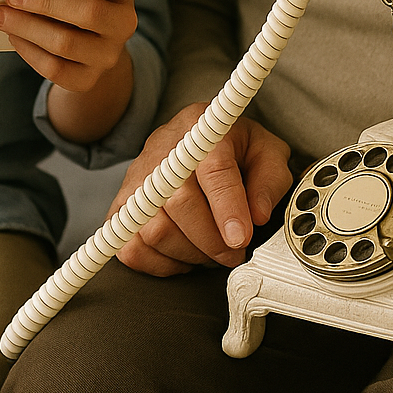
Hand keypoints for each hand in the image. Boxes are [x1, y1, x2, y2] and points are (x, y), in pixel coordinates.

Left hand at [0, 0, 137, 142]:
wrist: (88, 35)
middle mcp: (123, 22)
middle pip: (89, 13)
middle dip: (46, 2)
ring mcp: (107, 54)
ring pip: (66, 43)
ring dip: (28, 27)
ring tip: (1, 14)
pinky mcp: (87, 78)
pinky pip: (55, 69)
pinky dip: (29, 50)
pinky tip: (13, 34)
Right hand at [110, 104, 292, 275]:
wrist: (197, 139)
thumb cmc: (234, 149)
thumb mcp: (266, 152)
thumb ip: (270, 181)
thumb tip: (257, 215)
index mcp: (203, 130)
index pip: (212, 168)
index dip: (227, 208)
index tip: (241, 238)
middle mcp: (163, 150)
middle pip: (179, 203)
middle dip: (212, 241)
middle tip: (233, 252)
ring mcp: (137, 178)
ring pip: (153, 229)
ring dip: (189, 253)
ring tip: (211, 251)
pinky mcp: (122, 205)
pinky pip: (130, 246)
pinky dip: (160, 262)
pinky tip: (183, 253)